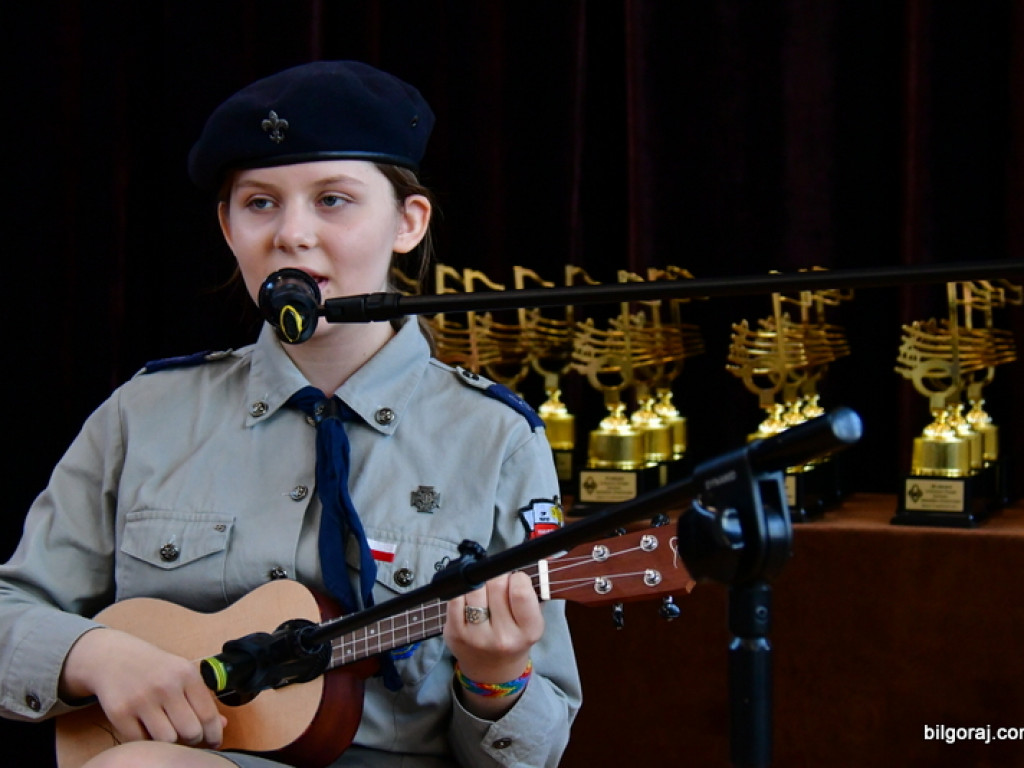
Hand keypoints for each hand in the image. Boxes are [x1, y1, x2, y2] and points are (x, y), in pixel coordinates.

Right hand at [61, 628, 226, 746]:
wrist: (113, 656)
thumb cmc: (155, 668)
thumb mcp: (182, 673)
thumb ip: (202, 698)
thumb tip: (221, 724)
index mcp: (186, 673)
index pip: (208, 714)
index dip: (215, 734)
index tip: (215, 742)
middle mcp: (165, 686)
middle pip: (190, 731)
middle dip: (193, 739)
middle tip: (189, 736)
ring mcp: (141, 700)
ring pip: (167, 740)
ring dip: (170, 742)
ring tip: (168, 731)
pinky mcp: (119, 713)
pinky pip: (141, 742)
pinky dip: (147, 741)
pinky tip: (148, 730)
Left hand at [444, 571, 543, 717]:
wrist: (493, 671)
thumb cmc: (515, 635)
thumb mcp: (532, 620)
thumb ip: (530, 593)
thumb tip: (524, 561)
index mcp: (529, 631)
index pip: (520, 591)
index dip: (517, 578)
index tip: (515, 581)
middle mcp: (504, 637)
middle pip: (496, 584)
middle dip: (497, 577)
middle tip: (498, 585)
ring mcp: (477, 637)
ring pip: (474, 588)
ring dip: (479, 583)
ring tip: (483, 591)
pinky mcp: (455, 634)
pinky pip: (455, 597)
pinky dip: (461, 591)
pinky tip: (468, 597)